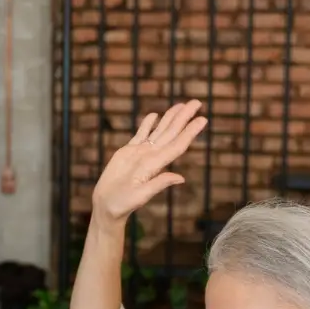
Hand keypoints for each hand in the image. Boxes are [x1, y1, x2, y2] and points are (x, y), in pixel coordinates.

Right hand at [91, 101, 207, 222]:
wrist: (106, 206)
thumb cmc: (122, 204)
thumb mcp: (140, 196)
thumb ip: (158, 184)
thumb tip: (181, 178)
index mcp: (155, 164)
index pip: (177, 144)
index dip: (190, 132)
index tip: (203, 119)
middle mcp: (151, 157)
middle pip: (171, 133)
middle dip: (184, 117)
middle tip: (197, 102)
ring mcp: (140, 153)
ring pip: (158, 131)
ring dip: (170, 118)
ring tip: (181, 105)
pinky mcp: (127, 153)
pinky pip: (140, 135)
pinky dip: (147, 124)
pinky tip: (155, 115)